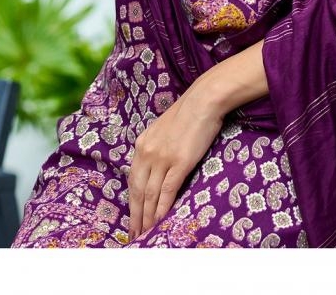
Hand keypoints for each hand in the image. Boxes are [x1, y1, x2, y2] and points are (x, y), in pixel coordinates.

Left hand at [127, 80, 222, 241]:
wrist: (203, 100)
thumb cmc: (189, 113)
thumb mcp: (164, 129)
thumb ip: (158, 147)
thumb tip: (159, 167)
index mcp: (142, 144)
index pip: (133, 179)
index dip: (132, 202)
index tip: (132, 218)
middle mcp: (147, 152)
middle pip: (137, 191)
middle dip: (135, 216)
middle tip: (134, 235)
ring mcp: (162, 157)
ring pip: (150, 195)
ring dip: (147, 218)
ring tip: (145, 235)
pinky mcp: (179, 162)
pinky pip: (167, 191)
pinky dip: (161, 209)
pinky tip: (159, 222)